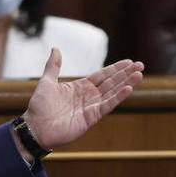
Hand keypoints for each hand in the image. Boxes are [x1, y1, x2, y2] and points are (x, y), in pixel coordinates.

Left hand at [22, 49, 143, 150]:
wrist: (35, 128)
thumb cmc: (39, 107)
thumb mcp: (47, 82)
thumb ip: (53, 66)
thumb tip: (55, 48)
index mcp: (80, 87)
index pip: (102, 75)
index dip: (116, 68)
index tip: (129, 61)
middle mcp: (89, 96)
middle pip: (111, 82)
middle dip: (126, 73)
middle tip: (140, 65)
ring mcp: (91, 107)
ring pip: (113, 92)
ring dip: (126, 83)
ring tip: (139, 74)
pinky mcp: (91, 117)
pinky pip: (107, 105)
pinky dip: (118, 97)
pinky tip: (128, 88)